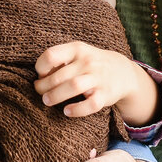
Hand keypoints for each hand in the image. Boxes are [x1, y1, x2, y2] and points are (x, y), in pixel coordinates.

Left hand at [34, 41, 158, 124]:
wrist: (121, 72)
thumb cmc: (89, 64)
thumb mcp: (76, 54)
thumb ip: (59, 61)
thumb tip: (39, 77)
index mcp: (77, 49)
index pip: (51, 55)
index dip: (41, 67)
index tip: (40, 75)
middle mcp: (88, 62)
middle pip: (60, 75)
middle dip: (44, 86)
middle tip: (40, 92)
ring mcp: (98, 78)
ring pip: (73, 87)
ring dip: (56, 96)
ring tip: (47, 101)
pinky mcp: (106, 95)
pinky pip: (91, 104)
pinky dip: (77, 110)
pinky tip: (66, 111)